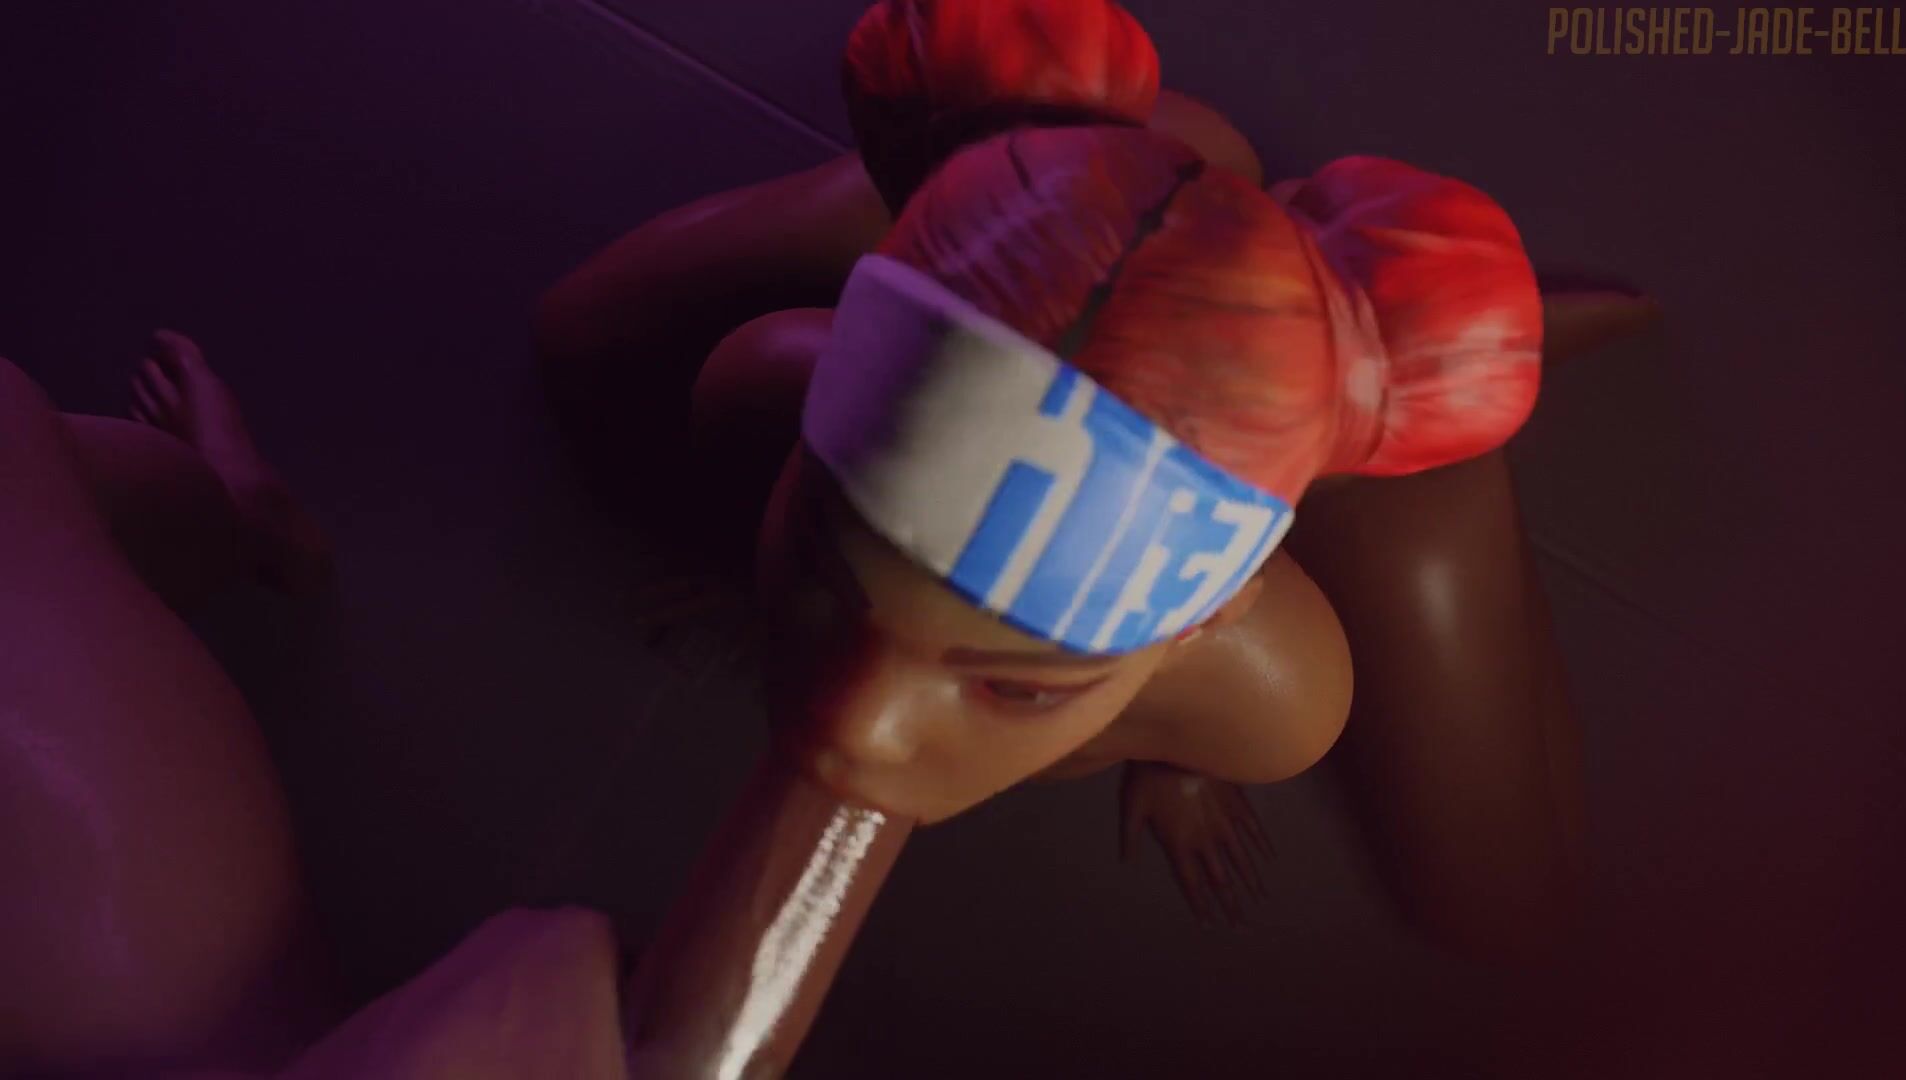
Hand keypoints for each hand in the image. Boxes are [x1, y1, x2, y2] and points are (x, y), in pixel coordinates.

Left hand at [1120, 762, 1274, 925]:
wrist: (1174, 743)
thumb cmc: (1147, 775)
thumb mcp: (1130, 807)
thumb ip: (1130, 838)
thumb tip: (1126, 862)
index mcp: (1178, 844)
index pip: (1191, 884)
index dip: (1200, 906)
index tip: (1209, 925)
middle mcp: (1205, 840)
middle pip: (1220, 881)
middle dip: (1231, 905)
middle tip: (1241, 925)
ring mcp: (1224, 823)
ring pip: (1241, 860)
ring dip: (1251, 883)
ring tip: (1260, 901)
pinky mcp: (1237, 804)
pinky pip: (1253, 831)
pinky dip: (1261, 848)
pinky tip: (1269, 860)